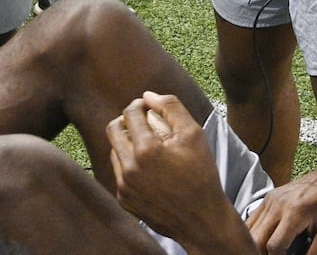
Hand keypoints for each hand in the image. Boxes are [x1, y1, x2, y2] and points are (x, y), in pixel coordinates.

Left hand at [108, 93, 257, 253]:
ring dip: (126, 142)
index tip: (148, 107)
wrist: (203, 220)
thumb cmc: (201, 176)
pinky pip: (119, 173)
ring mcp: (124, 187)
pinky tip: (148, 167)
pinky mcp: (124, 201)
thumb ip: (171, 108)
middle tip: (142, 122)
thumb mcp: (194, 135)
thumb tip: (148, 95)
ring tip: (146, 144)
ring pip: (114, 151)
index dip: (138, 104)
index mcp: (145, 151)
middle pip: (113, 130)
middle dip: (126, 120)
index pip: (129, 113)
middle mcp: (129, 169)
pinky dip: (129, 164)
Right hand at [244, 158, 316, 254]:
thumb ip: (315, 250)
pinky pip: (251, 219)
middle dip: (262, 252)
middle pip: (257, 238)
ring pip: (250, 229)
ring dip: (256, 243)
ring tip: (268, 250)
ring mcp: (269, 200)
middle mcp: (277, 205)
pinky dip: (254, 232)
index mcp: (294, 213)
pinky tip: (264, 239)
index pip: (274, 245)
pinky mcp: (267, 198)